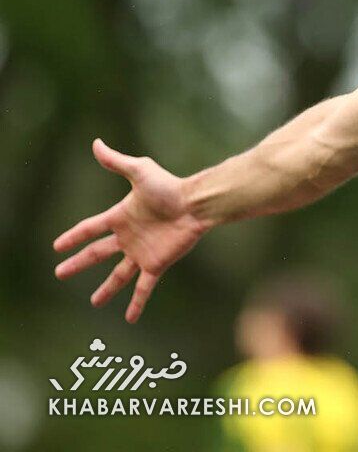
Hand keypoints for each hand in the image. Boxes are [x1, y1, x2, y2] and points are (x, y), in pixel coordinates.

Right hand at [53, 139, 210, 322]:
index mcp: (121, 217)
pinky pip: (143, 288)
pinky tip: (130, 318)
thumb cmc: (170, 187)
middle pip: (97, 254)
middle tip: (60, 273)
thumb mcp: (140, 172)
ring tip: (94, 302)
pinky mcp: (156, 264)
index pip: (90, 229)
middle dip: (78, 263)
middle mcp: (129, 237)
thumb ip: (117, 162)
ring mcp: (142, 253)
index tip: (57, 245)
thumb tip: (96, 143)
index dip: (73, 237)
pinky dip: (136, 303)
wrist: (196, 204)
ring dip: (106, 289)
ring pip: (117, 275)